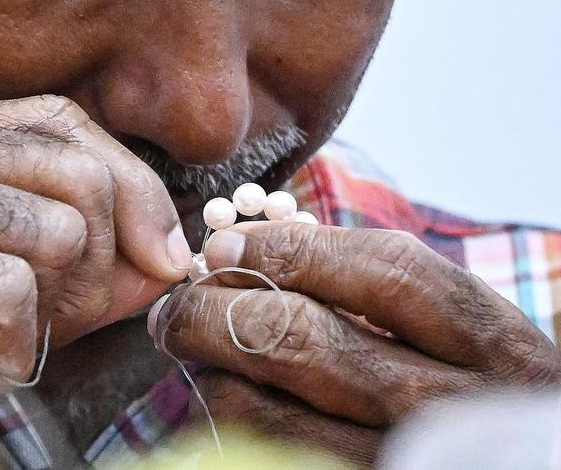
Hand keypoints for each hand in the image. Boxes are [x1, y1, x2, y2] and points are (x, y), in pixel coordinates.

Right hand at [0, 95, 191, 405]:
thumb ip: (72, 250)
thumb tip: (169, 253)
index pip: (53, 119)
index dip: (128, 185)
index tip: (160, 258)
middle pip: (66, 172)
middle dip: (88, 268)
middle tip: (41, 326)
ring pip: (45, 232)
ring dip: (34, 321)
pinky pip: (1, 294)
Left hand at [154, 222, 560, 465]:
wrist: (512, 466)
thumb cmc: (466, 382)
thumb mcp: (455, 327)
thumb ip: (372, 281)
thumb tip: (250, 244)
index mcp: (485, 343)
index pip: (382, 273)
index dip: (288, 250)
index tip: (223, 242)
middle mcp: (448, 407)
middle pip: (305, 340)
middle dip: (216, 309)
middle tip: (178, 300)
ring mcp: (402, 461)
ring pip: (267, 409)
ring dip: (212, 369)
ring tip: (193, 345)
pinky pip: (264, 452)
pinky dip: (230, 419)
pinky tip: (227, 395)